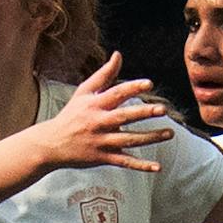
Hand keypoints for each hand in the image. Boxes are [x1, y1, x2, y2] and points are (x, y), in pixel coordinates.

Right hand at [36, 52, 171, 171]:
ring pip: (129, 139)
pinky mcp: (103, 157)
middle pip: (124, 116)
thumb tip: (119, 55)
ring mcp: (102, 141)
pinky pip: (125, 161)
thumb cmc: (72, 115)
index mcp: (95, 104)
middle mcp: (98, 122)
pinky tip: (157, 167)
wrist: (51, 144)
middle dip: (144, 112)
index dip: (132, 88)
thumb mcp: (84, 93)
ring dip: (150, 137)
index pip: (115, 93)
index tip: (149, 84)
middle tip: (162, 109)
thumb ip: (104, 75)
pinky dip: (141, 165)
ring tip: (170, 133)